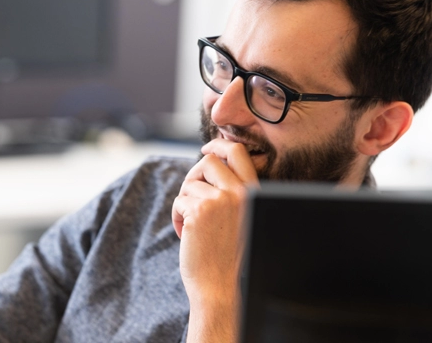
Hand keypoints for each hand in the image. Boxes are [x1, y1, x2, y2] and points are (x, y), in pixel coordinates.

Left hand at [172, 138, 257, 340]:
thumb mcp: (242, 218)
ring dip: (185, 202)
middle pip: (208, 161)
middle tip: (191, 198)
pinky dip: (178, 216)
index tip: (206, 148)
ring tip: (193, 226)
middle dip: (194, 176)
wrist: (222, 288)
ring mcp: (219, 200)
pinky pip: (179, 200)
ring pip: (190, 183)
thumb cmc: (230, 256)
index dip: (218, 145)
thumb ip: (233, 193)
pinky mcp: (199, 211)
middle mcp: (239, 193)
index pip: (237, 152)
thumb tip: (209, 165)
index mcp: (254, 193)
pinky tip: (188, 235)